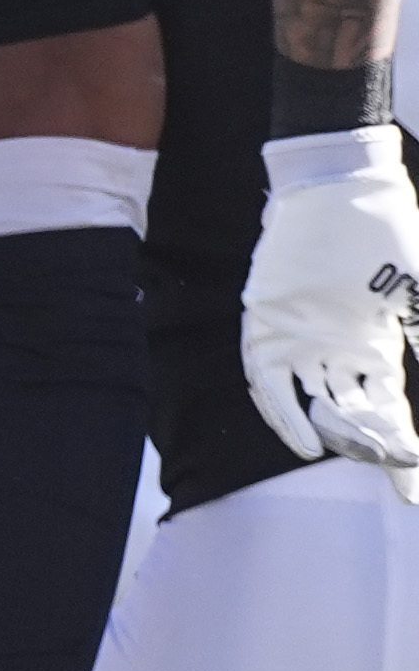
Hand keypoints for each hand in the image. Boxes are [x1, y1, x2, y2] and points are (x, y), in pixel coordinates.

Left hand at [246, 126, 418, 484]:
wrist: (340, 184)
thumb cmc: (385, 229)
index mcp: (375, 343)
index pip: (390, 408)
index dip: (402, 448)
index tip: (413, 485)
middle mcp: (337, 350)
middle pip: (354, 413)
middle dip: (373, 448)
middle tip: (393, 474)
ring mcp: (302, 340)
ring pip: (315, 402)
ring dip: (334, 434)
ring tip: (356, 462)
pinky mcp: (266, 325)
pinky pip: (267, 379)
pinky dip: (283, 411)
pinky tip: (302, 442)